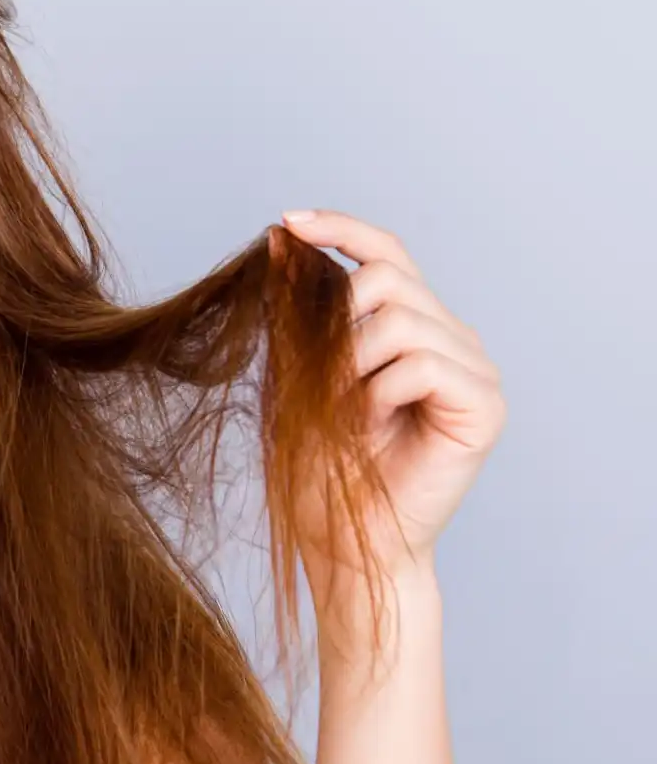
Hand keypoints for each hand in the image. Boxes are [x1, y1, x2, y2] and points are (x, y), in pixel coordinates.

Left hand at [280, 209, 507, 592]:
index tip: (289, 222)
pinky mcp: (484, 404)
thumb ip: (297, 312)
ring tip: (347, 414)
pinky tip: (373, 425)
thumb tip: (279, 238)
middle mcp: (450, 338)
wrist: (344, 541)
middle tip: (322, 383)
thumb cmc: (320, 465)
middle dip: (337, 324)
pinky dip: (379, 392)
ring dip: (351, 366)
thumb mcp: (297, 375)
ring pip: (399, 318)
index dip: (341, 228)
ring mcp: (475, 368)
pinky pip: (421, 363)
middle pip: (386, 278)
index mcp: (411, 326)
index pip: (387, 253)